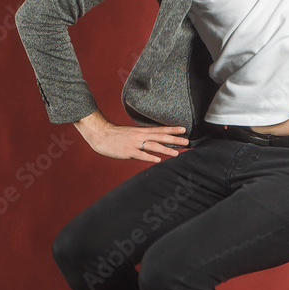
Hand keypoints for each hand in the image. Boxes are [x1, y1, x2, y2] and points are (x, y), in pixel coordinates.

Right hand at [74, 110, 188, 162]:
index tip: (184, 130)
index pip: (160, 129)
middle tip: (187, 142)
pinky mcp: (128, 152)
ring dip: (166, 149)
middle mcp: (140, 136)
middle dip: (174, 139)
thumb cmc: (116, 136)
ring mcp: (134, 143)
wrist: (100, 135)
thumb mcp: (131, 133)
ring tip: (177, 153)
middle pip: (160, 137)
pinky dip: (150, 157)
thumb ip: (143, 137)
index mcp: (141, 131)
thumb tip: (154, 142)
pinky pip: (141, 155)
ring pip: (153, 146)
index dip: (172, 129)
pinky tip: (158, 160)